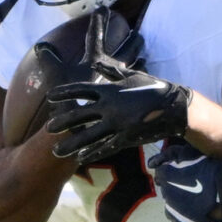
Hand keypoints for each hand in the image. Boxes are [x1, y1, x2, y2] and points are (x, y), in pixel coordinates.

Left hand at [43, 62, 192, 165]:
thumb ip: (112, 71)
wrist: (174, 107)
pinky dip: (92, 153)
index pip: (80, 91)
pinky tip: (81, 158)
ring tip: (57, 151)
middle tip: (48, 128)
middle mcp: (110, 107)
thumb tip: (97, 64)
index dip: (64, 94)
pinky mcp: (126, 138)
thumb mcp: (132, 75)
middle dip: (62, 122)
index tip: (51, 97)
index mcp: (109, 90)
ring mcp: (117, 124)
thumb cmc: (153, 88)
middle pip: (79, 115)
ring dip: (72, 144)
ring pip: (88, 136)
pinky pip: (105, 147)